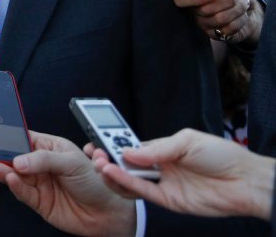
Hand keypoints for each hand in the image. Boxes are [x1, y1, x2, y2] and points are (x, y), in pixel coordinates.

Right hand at [0, 131, 135, 236]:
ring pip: (13, 174)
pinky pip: (22, 192)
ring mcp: (38, 183)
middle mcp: (40, 164)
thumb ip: (44, 160)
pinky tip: (9, 178)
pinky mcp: (38, 202)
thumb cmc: (96, 180)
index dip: (6, 135)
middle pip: (12, 156)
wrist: (109, 213)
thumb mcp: (72, 162)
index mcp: (48, 146)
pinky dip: (14, 185)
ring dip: (0, 169)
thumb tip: (19, 160)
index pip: (22, 137)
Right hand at [92, 128, 274, 220]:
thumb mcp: (187, 140)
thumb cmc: (222, 155)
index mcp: (162, 149)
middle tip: (94, 152)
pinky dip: (125, 182)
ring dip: (112, 171)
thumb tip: (128, 152)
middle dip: (108, 157)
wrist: (245, 181)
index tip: (96, 139)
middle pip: (126, 163)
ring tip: (100, 163)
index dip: (113, 144)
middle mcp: (159, 167)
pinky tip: (113, 172)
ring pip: (129, 179)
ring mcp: (162, 183)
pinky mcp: (167, 200)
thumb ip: (156, 148)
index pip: (131, 146)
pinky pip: (141, 192)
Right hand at [173, 0, 262, 45]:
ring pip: (220, 19)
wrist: (251, 10)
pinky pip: (229, 29)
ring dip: (238, 9)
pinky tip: (243, 16)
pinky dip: (241, 20)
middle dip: (227, 1)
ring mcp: (204, 25)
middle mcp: (195, 12)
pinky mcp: (215, 35)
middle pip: (205, 10)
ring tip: (244, 3)